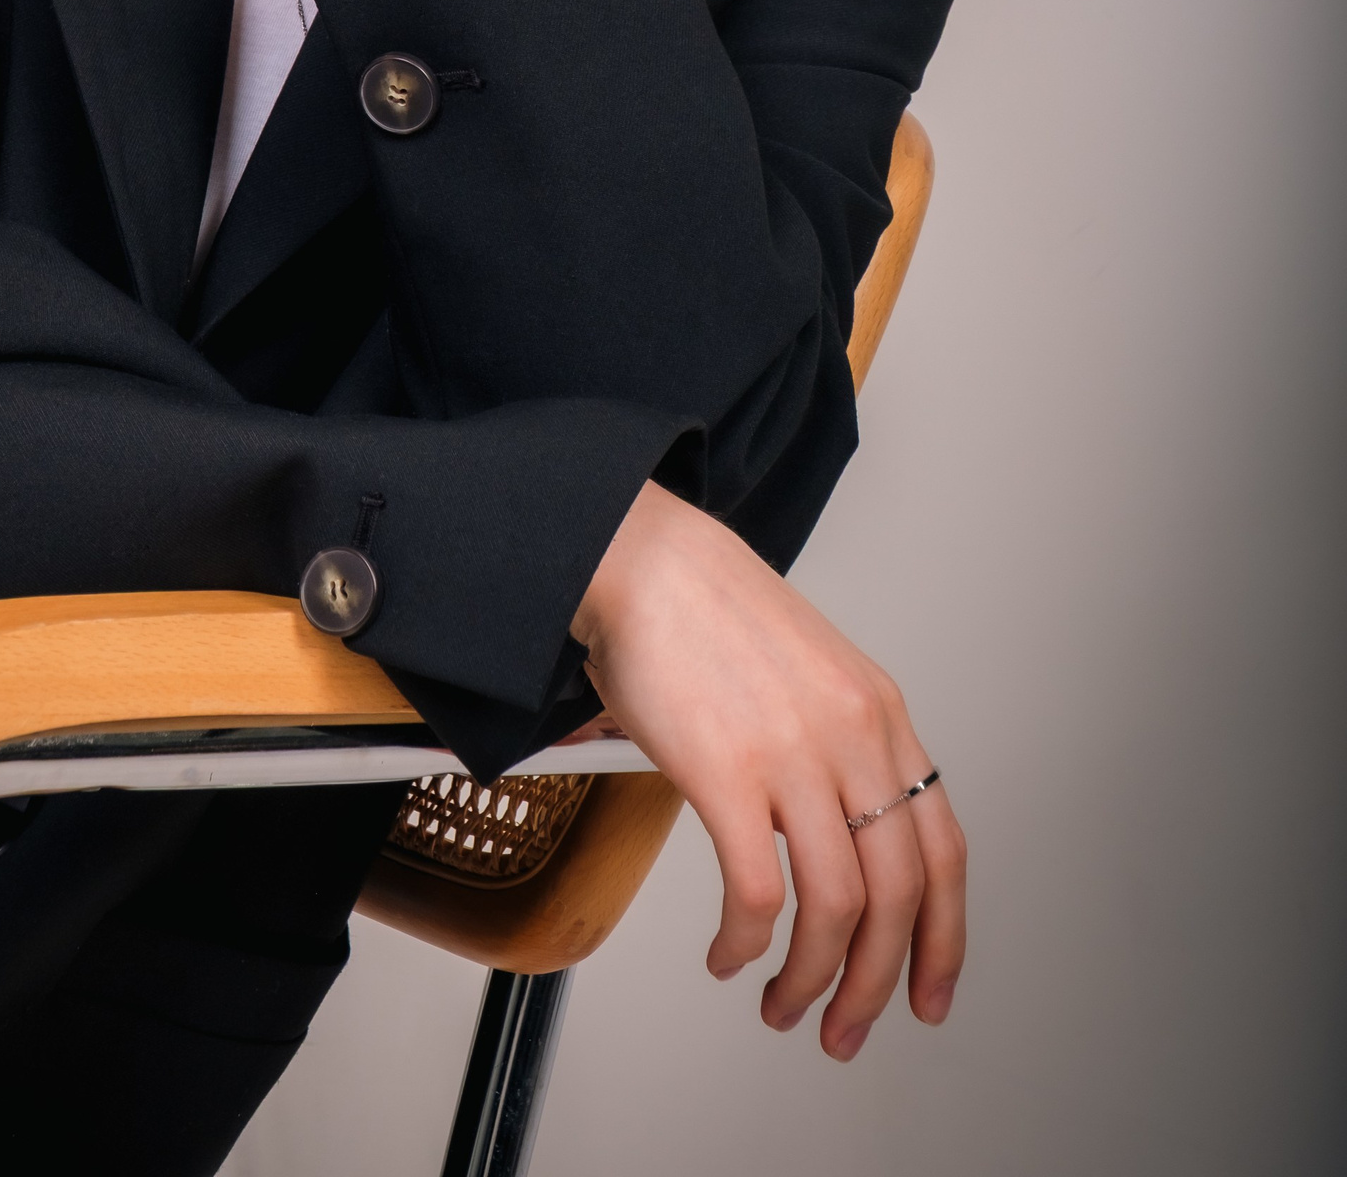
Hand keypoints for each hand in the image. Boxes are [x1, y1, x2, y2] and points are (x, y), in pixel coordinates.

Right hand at [573, 483, 965, 1056]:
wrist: (643, 559)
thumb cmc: (711, 613)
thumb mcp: (814, 674)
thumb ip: (841, 751)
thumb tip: (841, 846)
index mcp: (881, 716)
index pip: (943, 852)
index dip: (944, 939)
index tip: (928, 994)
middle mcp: (852, 737)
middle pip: (898, 897)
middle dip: (876, 984)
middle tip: (845, 1030)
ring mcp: (793, 754)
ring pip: (835, 908)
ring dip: (810, 980)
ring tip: (781, 1005)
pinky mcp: (726, 771)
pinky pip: (758, 894)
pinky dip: (746, 944)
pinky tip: (727, 954)